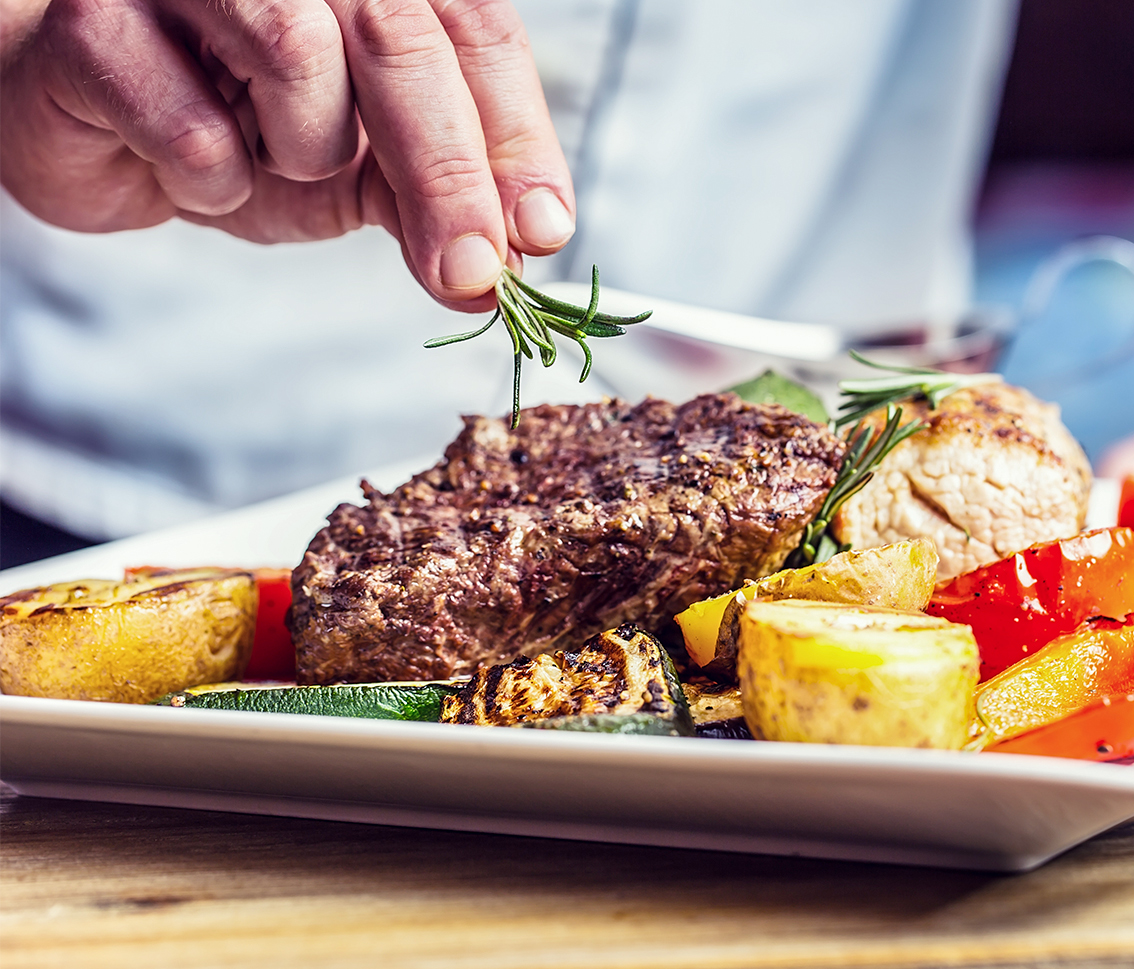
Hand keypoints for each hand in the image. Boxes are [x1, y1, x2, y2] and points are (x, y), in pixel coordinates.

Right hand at [0, 0, 572, 309]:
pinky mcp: (93, 18)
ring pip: (297, 53)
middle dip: (450, 175)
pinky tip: (186, 168)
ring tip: (268, 158)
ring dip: (303, 150)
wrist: (84, 126)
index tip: (543, 231)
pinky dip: (206, 177)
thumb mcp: (357, 169)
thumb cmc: (235, 130)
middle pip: (404, 40)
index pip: (475, 30)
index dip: (519, 134)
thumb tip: (507, 266)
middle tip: (472, 273)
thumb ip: (433, 199)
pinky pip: (188, 121)